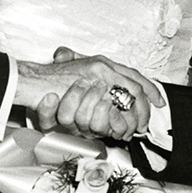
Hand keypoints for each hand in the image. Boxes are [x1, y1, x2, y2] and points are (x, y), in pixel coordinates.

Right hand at [15, 47, 164, 139]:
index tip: (159, 102)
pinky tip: (118, 129)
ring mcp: (99, 71)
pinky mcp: (94, 81)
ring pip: (130, 94)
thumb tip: (109, 98)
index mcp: (101, 63)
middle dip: (145, 106)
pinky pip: (115, 102)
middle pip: (136, 84)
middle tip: (145, 123)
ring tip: (133, 129)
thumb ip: (91, 84)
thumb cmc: (49, 84)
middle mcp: (103, 64)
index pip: (132, 74)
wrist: (32, 82)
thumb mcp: (74, 81)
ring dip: (133, 115)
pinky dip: (120, 119)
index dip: (149, 88)